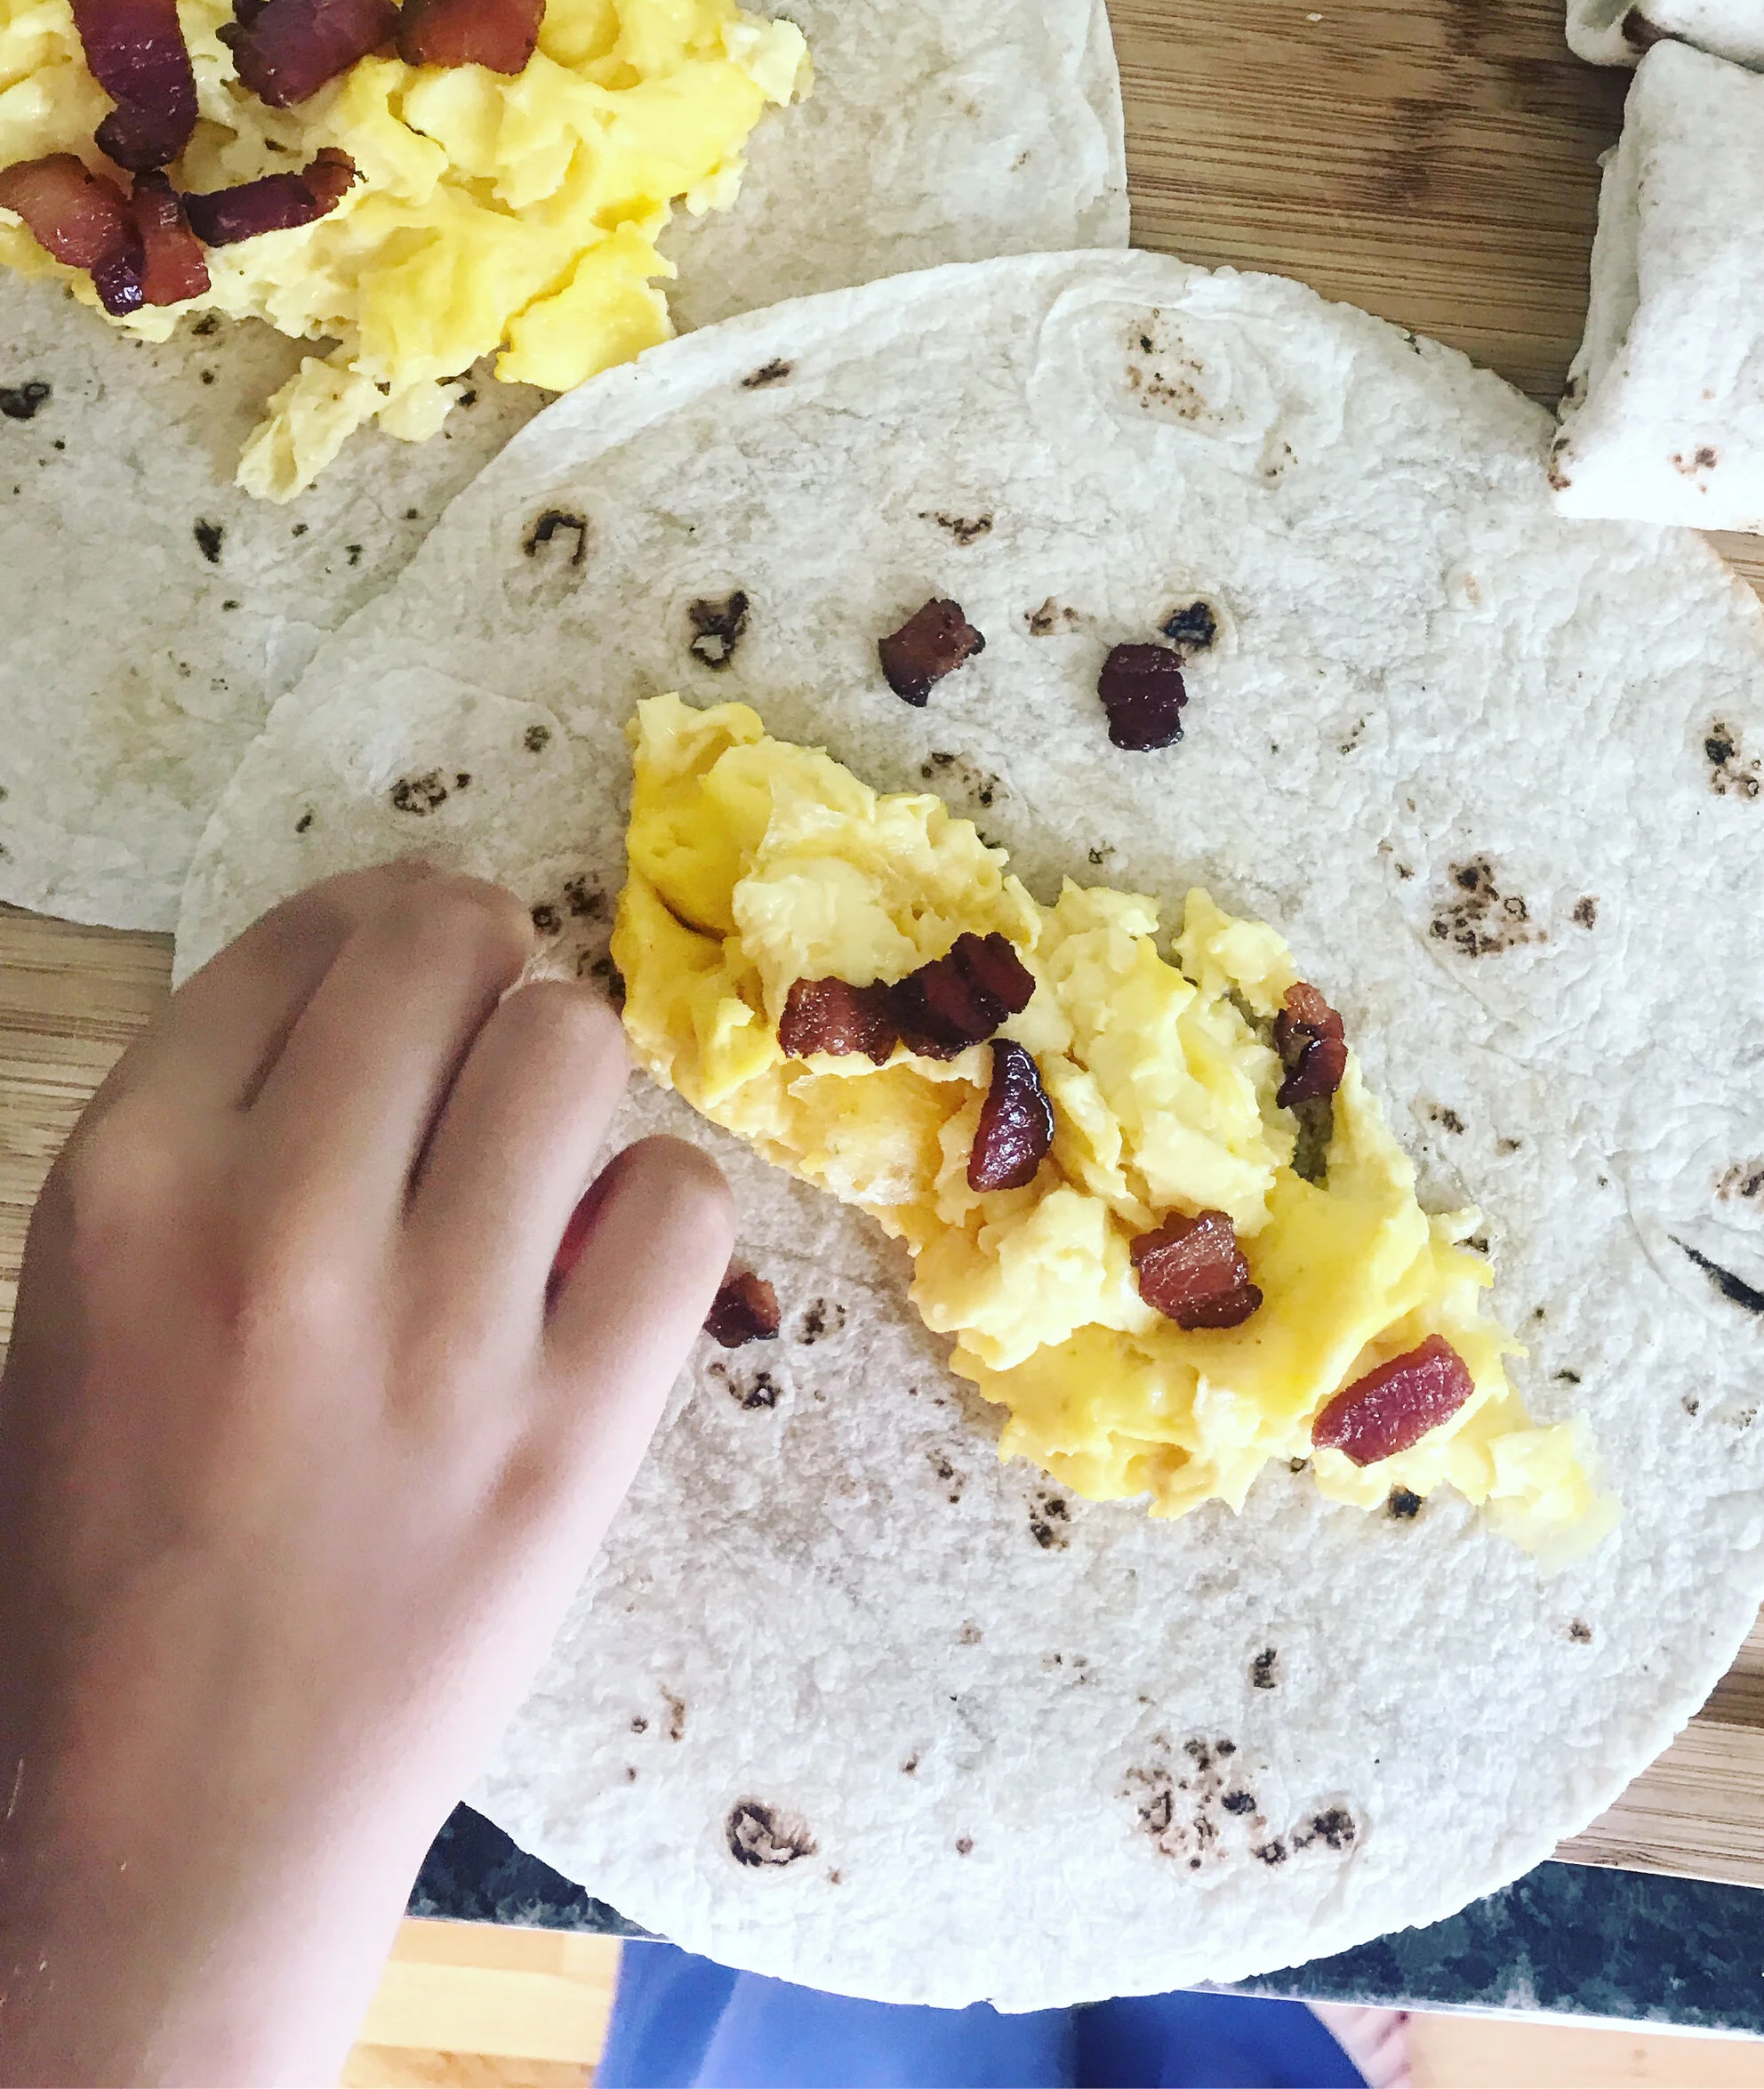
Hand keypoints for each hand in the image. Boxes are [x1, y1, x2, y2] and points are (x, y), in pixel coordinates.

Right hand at [0, 863, 733, 2088]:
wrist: (168, 1824)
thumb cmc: (113, 1552)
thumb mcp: (88, 1304)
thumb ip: (223, 1140)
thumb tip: (391, 996)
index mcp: (129, 1185)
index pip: (310, 939)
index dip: (381, 932)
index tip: (413, 975)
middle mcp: (278, 1229)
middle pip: (453, 949)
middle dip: (486, 975)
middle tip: (488, 1047)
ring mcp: (437, 1334)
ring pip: (577, 1047)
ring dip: (571, 1085)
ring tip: (540, 1168)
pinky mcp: (570, 1433)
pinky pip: (683, 1205)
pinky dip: (658, 1216)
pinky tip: (599, 1275)